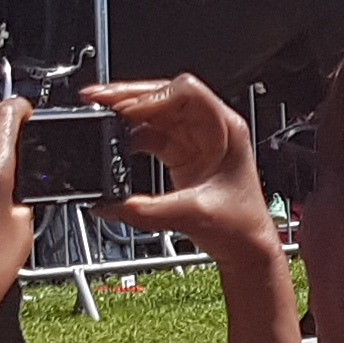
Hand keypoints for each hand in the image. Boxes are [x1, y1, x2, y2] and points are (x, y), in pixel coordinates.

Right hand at [85, 76, 275, 258]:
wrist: (247, 248)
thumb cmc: (240, 226)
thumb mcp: (192, 216)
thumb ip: (146, 211)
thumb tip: (107, 205)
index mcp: (224, 130)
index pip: (187, 93)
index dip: (153, 97)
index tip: (124, 109)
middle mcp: (211, 128)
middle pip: (166, 96)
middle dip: (130, 97)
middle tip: (96, 99)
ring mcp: (195, 140)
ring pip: (156, 112)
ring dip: (126, 113)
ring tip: (98, 115)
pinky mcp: (182, 154)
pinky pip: (152, 134)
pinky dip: (129, 135)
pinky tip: (113, 143)